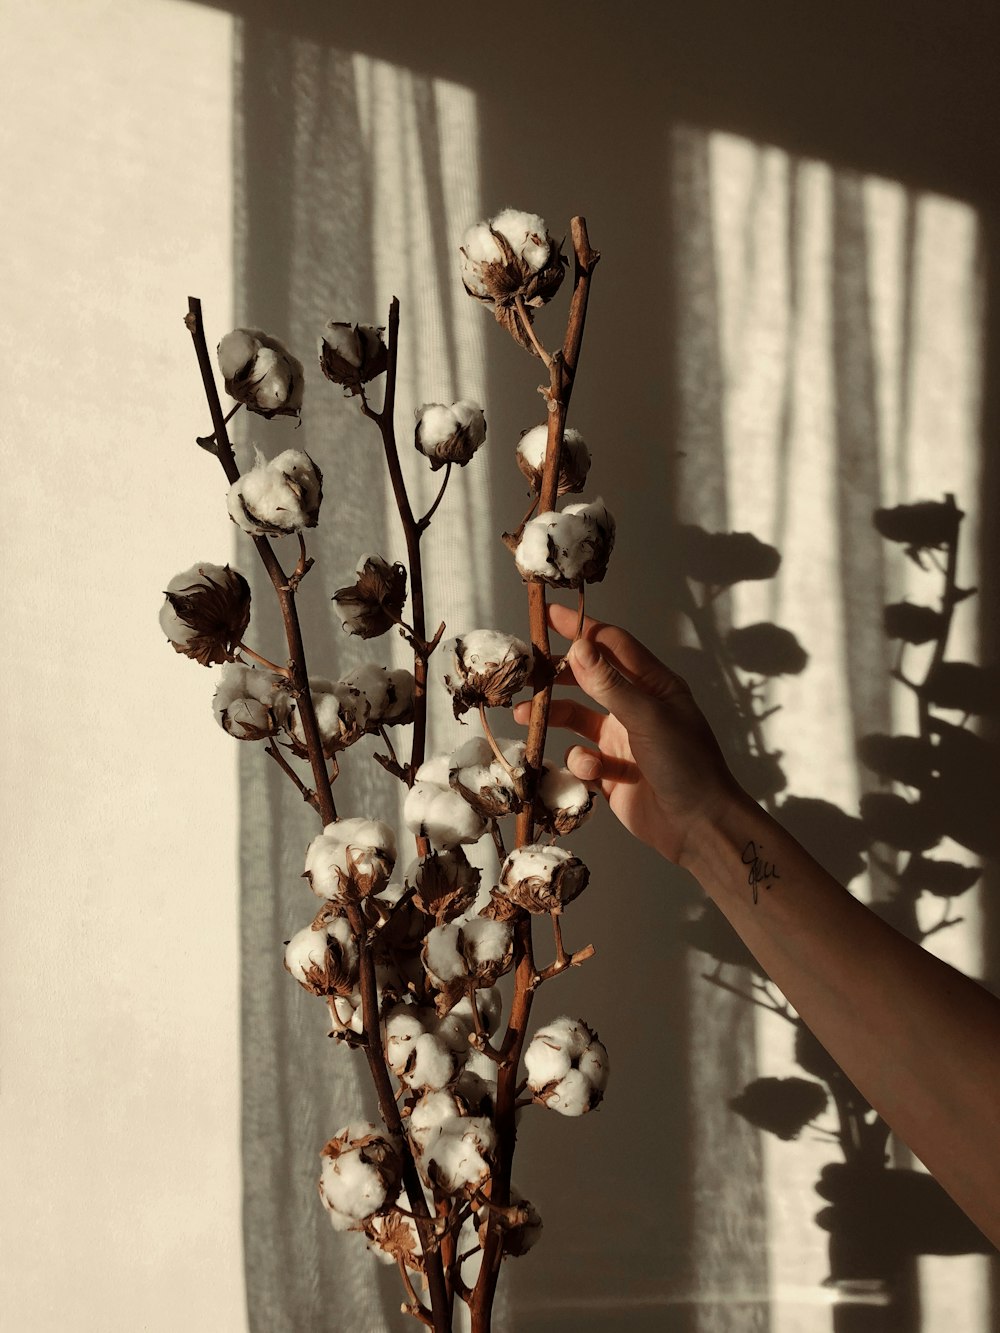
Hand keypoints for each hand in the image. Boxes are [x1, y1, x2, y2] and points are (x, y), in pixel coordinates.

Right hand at [514, 604, 741, 864]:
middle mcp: (637, 708)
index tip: (548, 617)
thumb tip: (578, 645)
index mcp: (655, 685)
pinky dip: (580, 763)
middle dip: (557, 676)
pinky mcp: (609, 774)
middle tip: (525, 671)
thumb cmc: (687, 765)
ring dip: (553, 716)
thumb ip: (610, 684)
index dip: (581, 629)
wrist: (699, 828)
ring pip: (576, 719)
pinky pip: (581, 758)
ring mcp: (622, 741)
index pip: (613, 645)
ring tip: (525, 716)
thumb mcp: (648, 717)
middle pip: (588, 680)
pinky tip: (591, 772)